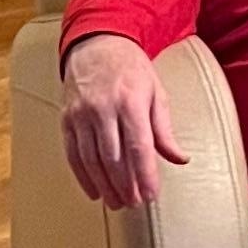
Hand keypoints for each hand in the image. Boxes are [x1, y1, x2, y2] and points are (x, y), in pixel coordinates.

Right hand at [61, 33, 188, 208]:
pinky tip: (93, 191)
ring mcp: (81, 114)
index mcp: (130, 102)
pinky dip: (83, 176)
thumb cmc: (131, 69)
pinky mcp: (66, 119)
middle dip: (125, 185)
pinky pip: (73, 153)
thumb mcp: (155, 92)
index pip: (139, 147)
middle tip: (134, 204)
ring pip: (91, 159)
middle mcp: (104, 109)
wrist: (97, 43)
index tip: (151, 195)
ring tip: (116, 203)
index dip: (145, 175)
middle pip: (114, 158)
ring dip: (104, 185)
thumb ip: (165, 129)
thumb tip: (180, 158)